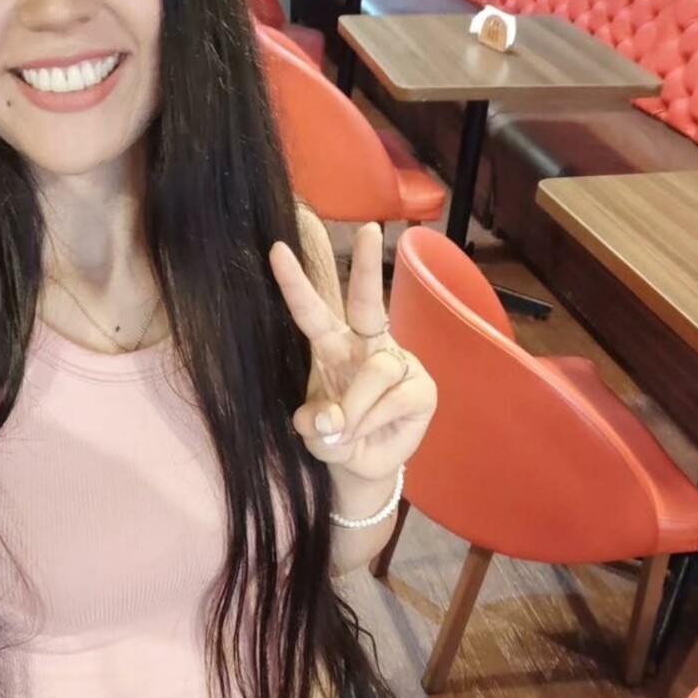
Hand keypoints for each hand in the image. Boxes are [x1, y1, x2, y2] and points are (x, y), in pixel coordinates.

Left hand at [269, 222, 436, 483]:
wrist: (364, 467)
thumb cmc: (335, 437)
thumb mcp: (315, 434)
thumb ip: (316, 426)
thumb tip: (334, 419)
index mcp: (331, 345)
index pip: (312, 310)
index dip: (295, 283)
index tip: (275, 249)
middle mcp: (364, 345)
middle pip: (365, 301)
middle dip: (367, 265)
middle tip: (369, 229)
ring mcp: (396, 363)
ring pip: (375, 371)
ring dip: (357, 407)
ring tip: (347, 433)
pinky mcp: (421, 388)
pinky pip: (396, 398)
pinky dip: (374, 421)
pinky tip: (371, 433)